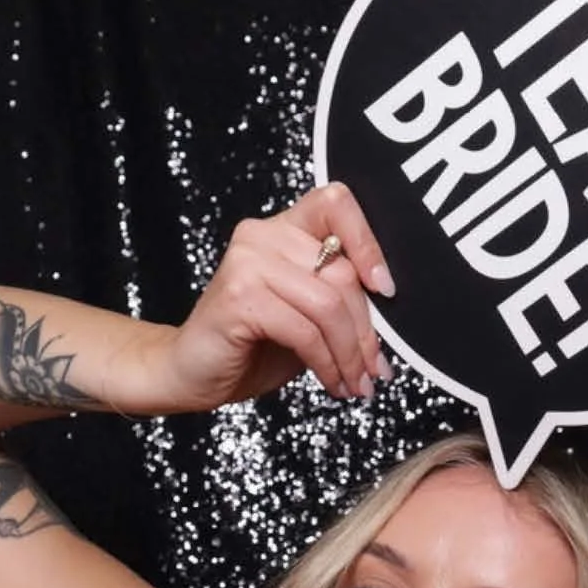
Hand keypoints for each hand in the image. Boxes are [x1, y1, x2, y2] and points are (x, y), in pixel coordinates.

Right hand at [130, 182, 394, 410]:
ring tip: (356, 384)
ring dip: (350, 355)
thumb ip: (341, 302)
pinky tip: (332, 383)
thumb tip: (394, 324)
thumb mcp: (310, 318)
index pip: (336, 203)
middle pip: (343, 272)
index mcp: (284, 229)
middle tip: (376, 370)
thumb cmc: (255, 344)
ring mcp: (247, 262)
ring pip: (328, 306)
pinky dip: (327, 364)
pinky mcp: (239, 297)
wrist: (194, 372)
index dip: (368, 242)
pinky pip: (305, 331)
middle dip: (367, 331)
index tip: (386, 290)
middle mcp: (262, 235)